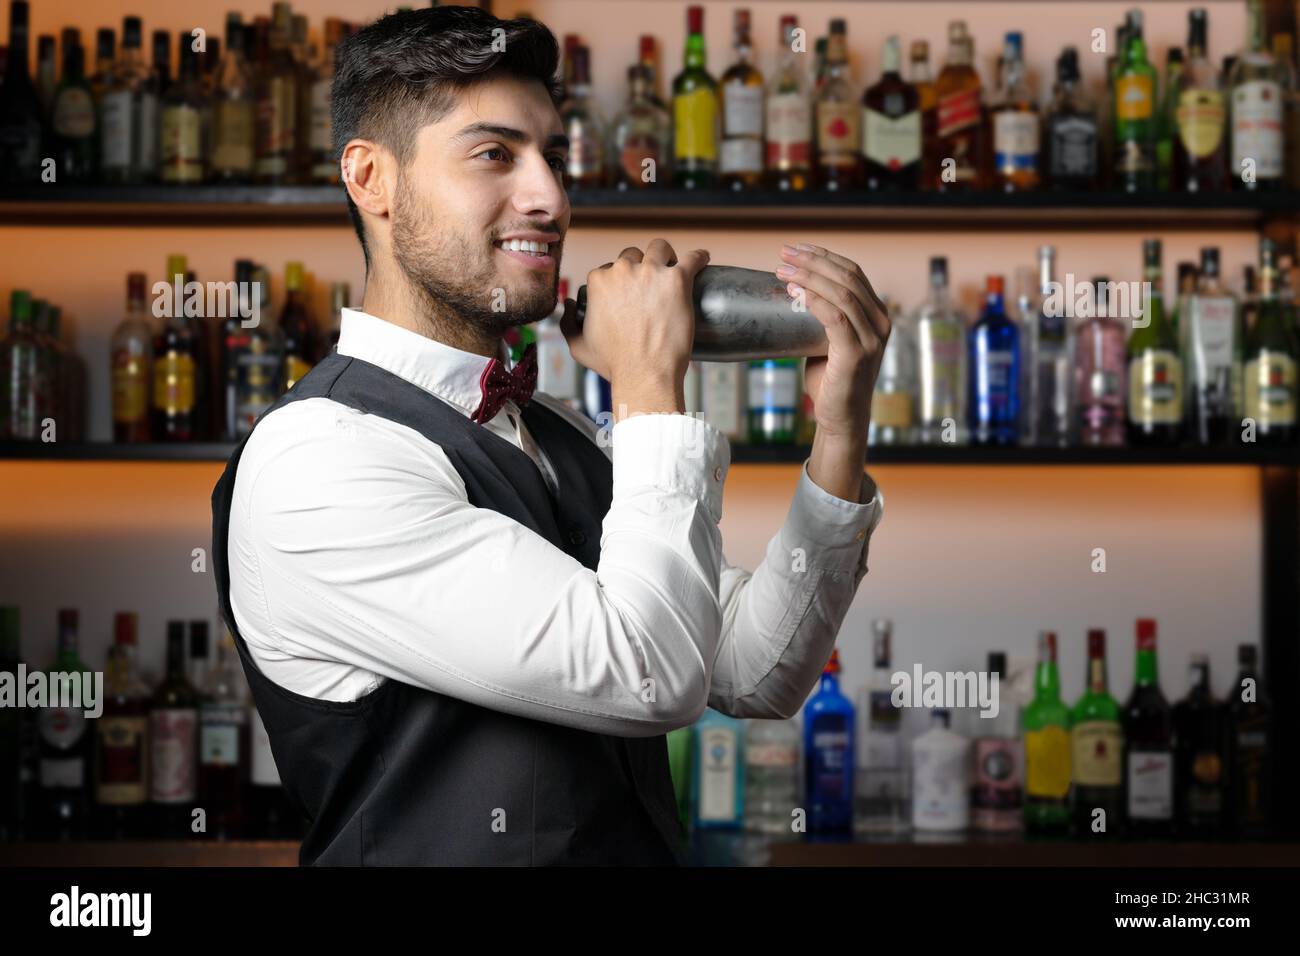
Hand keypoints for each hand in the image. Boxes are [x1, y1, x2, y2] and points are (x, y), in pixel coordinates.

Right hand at [560, 240, 708, 390]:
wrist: (644, 374)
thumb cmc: (615, 364)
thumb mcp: (578, 346)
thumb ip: (566, 323)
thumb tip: (567, 305)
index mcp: (599, 281)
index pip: (610, 268)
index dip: (621, 280)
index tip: (631, 292)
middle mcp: (624, 271)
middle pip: (634, 255)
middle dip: (642, 266)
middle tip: (653, 285)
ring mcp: (652, 273)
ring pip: (660, 248)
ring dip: (666, 256)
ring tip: (673, 268)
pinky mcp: (678, 280)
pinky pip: (693, 258)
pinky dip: (699, 257)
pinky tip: (703, 259)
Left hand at [776, 242, 889, 441]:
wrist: (840, 418)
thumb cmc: (831, 380)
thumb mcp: (831, 341)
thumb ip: (824, 318)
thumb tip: (794, 295)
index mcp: (876, 315)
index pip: (853, 272)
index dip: (825, 256)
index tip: (798, 249)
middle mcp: (880, 322)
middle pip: (847, 277)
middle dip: (812, 261)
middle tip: (784, 254)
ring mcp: (871, 338)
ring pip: (841, 293)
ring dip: (808, 277)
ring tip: (782, 271)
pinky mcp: (856, 353)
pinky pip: (835, 317)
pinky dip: (814, 301)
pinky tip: (795, 292)